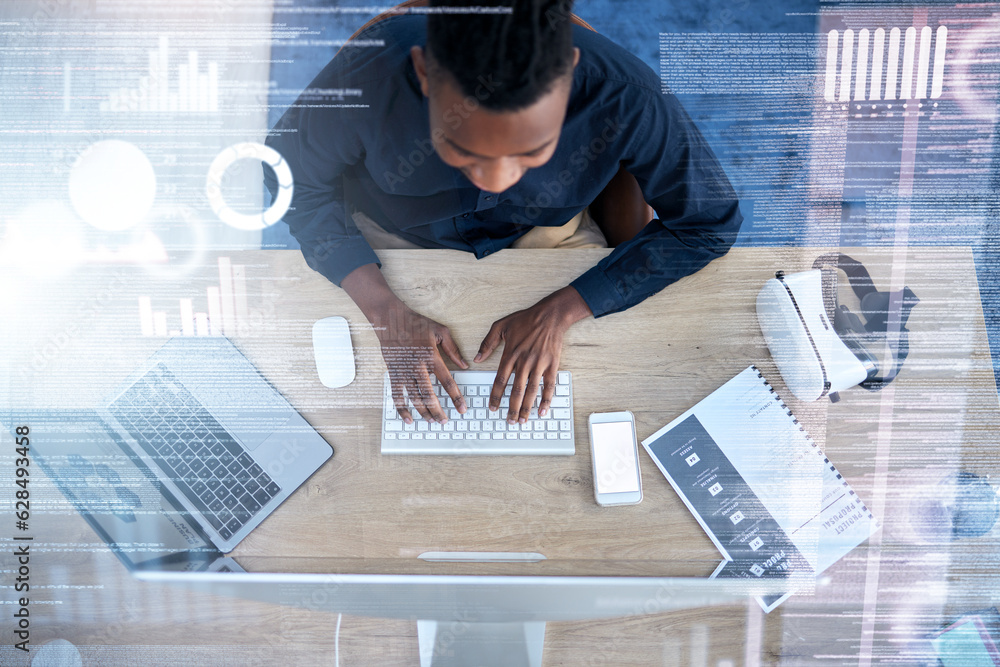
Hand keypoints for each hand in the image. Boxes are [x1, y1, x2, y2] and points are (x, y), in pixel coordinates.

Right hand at [374, 303, 468, 422]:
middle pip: (429, 395)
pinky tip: (408, 419)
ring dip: (423, 412)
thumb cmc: (416, 324)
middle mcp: (417, 366)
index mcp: (431, 356)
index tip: (462, 409)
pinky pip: (397, 395)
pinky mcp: (393, 373)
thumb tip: (464, 365)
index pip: (447, 382)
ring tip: (431, 421)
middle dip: (438, 411)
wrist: (391, 320)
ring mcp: (404, 371)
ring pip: (414, 398)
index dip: (456, 398)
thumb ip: (453, 349)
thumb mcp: (440, 331)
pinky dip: (402, 409)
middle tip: (444, 421)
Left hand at [475, 287, 591, 423]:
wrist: (550, 315)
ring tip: (523, 420)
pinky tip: (542, 410)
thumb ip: (487, 343)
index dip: (496, 396)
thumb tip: (477, 358)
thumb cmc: (526, 319)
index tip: (493, 408)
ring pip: (531, 391)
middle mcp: (524, 361)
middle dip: (512, 408)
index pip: (500, 380)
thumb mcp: (501, 325)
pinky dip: (546, 399)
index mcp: (510, 354)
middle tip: (509, 421)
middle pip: (516, 390)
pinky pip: (549, 386)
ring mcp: (539, 364)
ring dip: (527, 408)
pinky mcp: (552, 365)